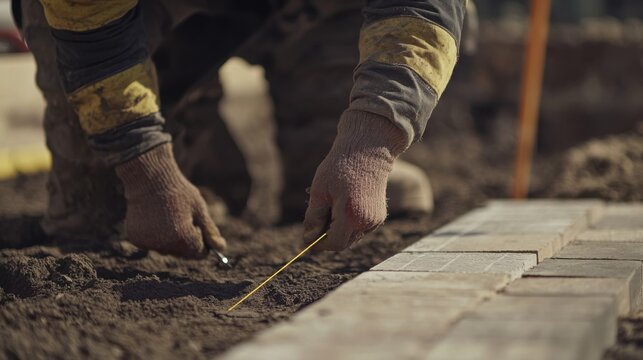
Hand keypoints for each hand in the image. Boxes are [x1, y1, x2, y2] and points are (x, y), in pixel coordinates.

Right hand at [116, 144, 225, 257]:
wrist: (148, 179)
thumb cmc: (178, 192)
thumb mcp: (199, 210)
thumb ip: (210, 231)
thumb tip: (221, 248)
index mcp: (183, 238)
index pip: (199, 253)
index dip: (202, 241)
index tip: (198, 227)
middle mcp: (164, 244)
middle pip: (182, 253)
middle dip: (186, 241)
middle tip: (182, 219)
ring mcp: (147, 243)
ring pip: (166, 249)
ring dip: (170, 239)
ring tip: (168, 216)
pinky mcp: (135, 238)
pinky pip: (150, 243)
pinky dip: (154, 235)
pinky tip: (154, 218)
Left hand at [303, 111, 407, 250]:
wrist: (368, 150)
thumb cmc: (340, 167)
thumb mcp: (319, 190)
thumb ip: (313, 217)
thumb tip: (307, 238)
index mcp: (351, 216)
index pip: (334, 244)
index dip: (319, 245)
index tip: (307, 239)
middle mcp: (367, 222)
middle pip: (343, 242)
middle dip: (327, 236)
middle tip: (315, 219)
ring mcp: (375, 219)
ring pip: (352, 236)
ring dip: (338, 229)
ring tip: (329, 206)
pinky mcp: (379, 215)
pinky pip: (360, 227)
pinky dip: (348, 222)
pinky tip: (342, 203)